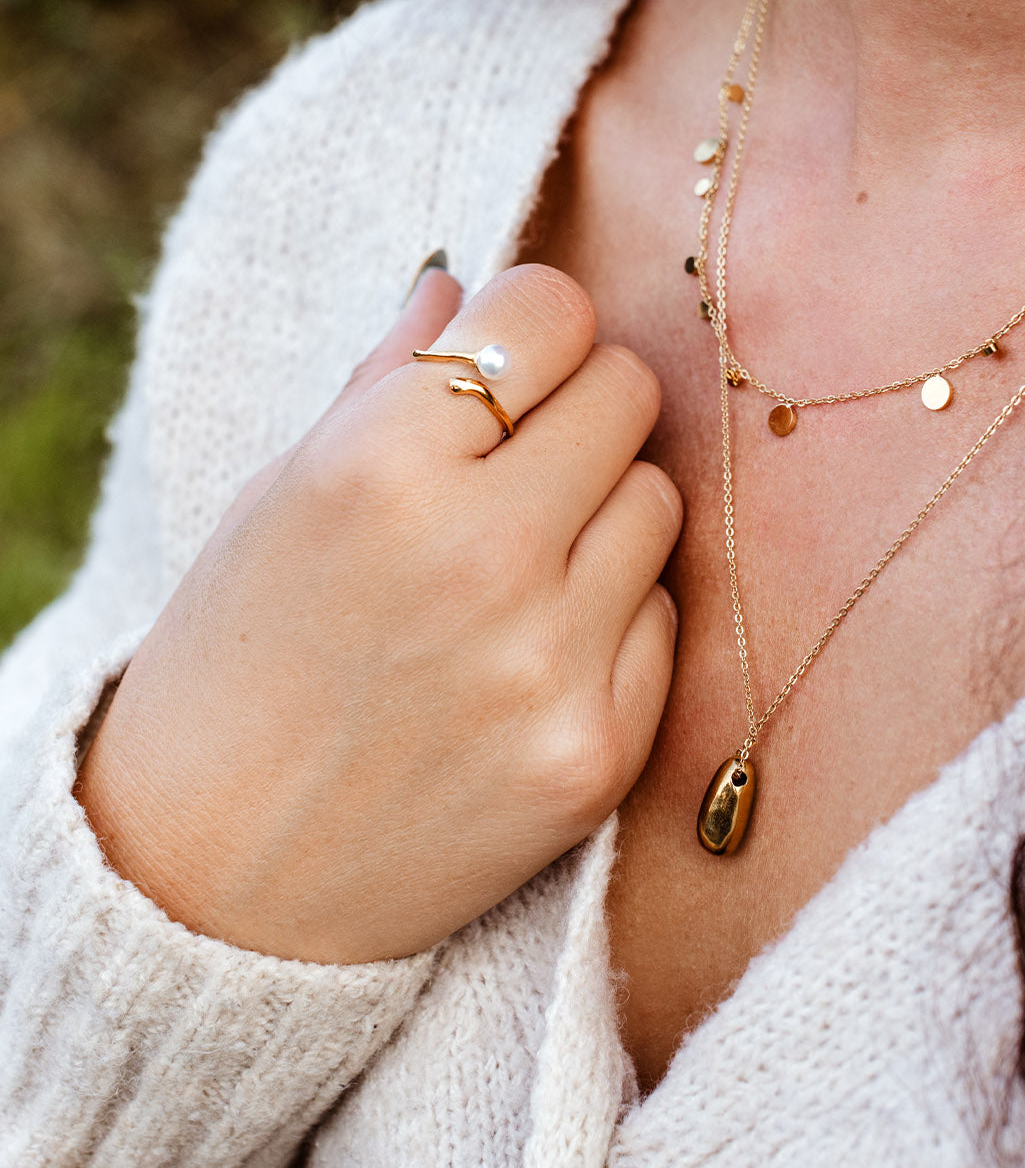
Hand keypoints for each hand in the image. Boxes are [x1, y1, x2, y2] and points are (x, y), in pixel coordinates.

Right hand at [75, 264, 681, 962]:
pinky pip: (664, 617)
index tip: (512, 355)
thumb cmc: (237, 661)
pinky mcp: (599, 754)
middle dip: (577, 404)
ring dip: (601, 509)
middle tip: (519, 453)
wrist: (217, 883)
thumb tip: (467, 283)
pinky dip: (614, 613)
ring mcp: (550, 663)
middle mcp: (480, 555)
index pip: (551, 312)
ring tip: (519, 560)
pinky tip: (532, 647)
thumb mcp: (279, 496)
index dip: (533, 320)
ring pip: (659, 499)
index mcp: (379, 468)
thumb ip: (386, 380)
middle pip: (627, 392)